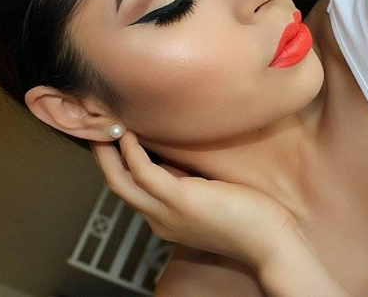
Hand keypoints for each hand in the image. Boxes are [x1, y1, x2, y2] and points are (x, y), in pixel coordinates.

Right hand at [90, 129, 298, 270]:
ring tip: (106, 126)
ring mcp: (167, 211)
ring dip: (108, 152)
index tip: (116, 140)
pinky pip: (144, 172)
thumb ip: (185, 184)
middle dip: (103, 157)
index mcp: (166, 217)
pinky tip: (129, 133)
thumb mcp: (207, 200)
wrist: (270, 241)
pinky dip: (132, 152)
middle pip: (118, 186)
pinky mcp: (181, 199)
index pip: (132, 190)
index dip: (119, 164)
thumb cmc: (246, 217)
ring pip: (121, 181)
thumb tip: (173, 160)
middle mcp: (159, 217)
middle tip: (97, 130)